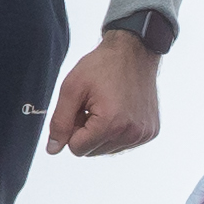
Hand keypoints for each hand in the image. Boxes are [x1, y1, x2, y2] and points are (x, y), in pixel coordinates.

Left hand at [46, 27, 163, 156]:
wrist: (134, 51)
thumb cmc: (103, 66)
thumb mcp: (72, 89)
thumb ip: (59, 122)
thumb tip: (53, 149)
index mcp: (111, 124)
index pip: (77, 149)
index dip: (73, 128)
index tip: (81, 108)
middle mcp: (130, 133)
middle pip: (92, 152)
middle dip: (87, 132)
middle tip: (93, 105)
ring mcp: (143, 134)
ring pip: (106, 149)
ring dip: (101, 132)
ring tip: (107, 106)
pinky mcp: (150, 132)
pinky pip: (123, 144)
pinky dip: (117, 131)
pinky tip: (120, 110)